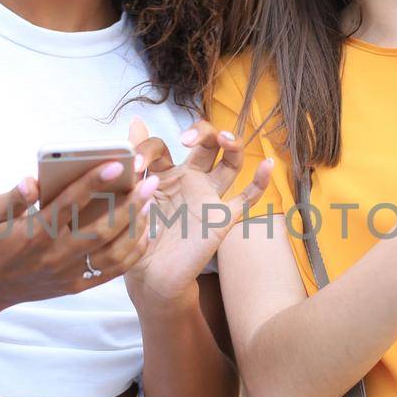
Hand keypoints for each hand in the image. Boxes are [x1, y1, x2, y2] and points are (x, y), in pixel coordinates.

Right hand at [0, 153, 161, 307]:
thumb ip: (14, 197)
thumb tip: (31, 182)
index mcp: (35, 233)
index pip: (69, 203)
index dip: (93, 182)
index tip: (116, 164)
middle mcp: (54, 255)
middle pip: (100, 229)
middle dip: (129, 204)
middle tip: (150, 181)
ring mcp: (67, 273)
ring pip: (111, 252)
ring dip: (135, 227)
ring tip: (150, 204)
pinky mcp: (75, 286)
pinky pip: (111, 272)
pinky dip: (132, 254)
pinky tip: (145, 234)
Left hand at [122, 114, 273, 308]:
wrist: (151, 277)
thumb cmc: (139, 238)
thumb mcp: (129, 197)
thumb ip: (135, 163)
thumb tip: (134, 120)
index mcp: (164, 174)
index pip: (163, 145)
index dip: (148, 148)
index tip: (135, 166)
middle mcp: (190, 180)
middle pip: (207, 143)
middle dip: (203, 131)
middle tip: (187, 139)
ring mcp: (209, 197)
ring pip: (231, 162)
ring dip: (234, 144)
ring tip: (226, 138)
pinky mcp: (224, 217)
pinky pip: (248, 198)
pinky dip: (261, 181)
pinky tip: (268, 164)